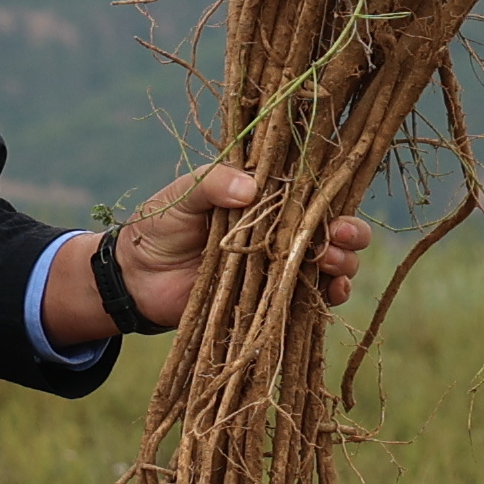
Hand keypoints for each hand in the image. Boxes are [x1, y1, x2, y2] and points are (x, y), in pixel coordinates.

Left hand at [51, 161, 372, 344]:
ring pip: (328, 262)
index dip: (332, 195)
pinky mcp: (271, 300)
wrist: (135, 278)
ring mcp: (277, 266)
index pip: (310, 191)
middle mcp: (279, 229)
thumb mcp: (184, 194)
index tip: (337, 204)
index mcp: (264, 196)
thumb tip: (251, 188)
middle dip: (348, 232)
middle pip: (330, 227)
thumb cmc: (160, 224)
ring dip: (341, 263)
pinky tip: (333, 291)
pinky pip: (309, 298)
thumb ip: (214, 183)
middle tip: (345, 236)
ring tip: (334, 265)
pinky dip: (328, 295)